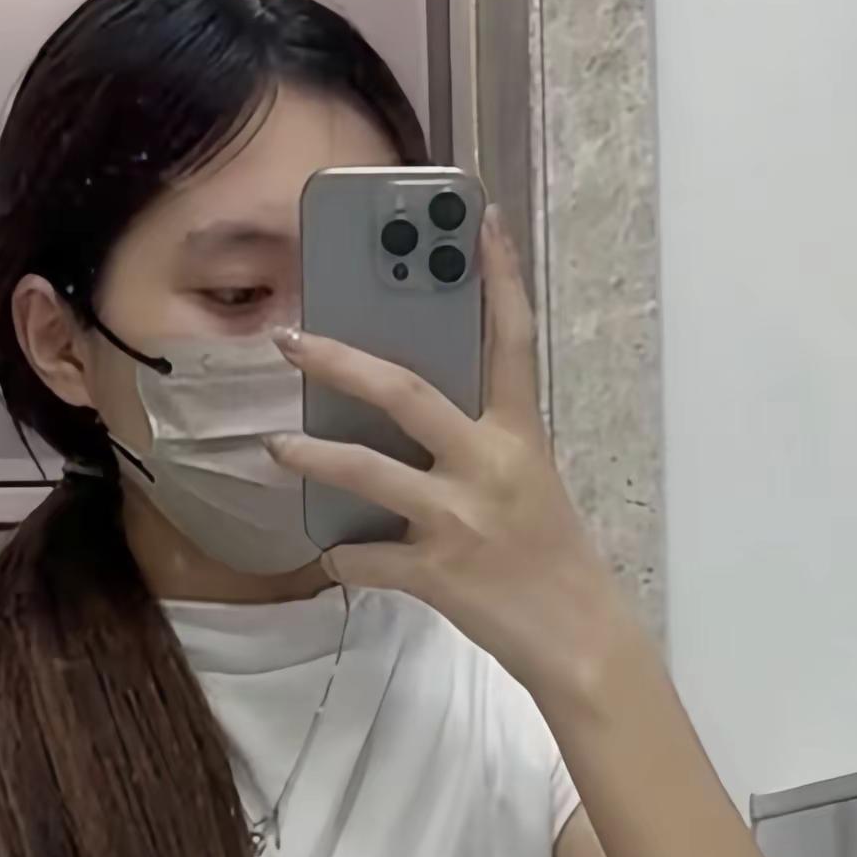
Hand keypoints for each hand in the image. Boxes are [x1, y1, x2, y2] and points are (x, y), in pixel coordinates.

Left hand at [271, 207, 622, 694]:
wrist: (580, 639)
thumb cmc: (551, 555)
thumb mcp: (529, 482)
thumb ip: (479, 444)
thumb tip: (407, 416)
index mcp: (521, 434)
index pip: (511, 337)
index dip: (497, 274)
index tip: (476, 216)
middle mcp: (490, 464)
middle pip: (406, 392)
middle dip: (340, 362)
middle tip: (290, 339)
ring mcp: (460, 518)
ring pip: (367, 471)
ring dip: (312, 456)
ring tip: (276, 446)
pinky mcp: (436, 572)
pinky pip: (366, 557)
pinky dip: (342, 556)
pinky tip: (333, 555)